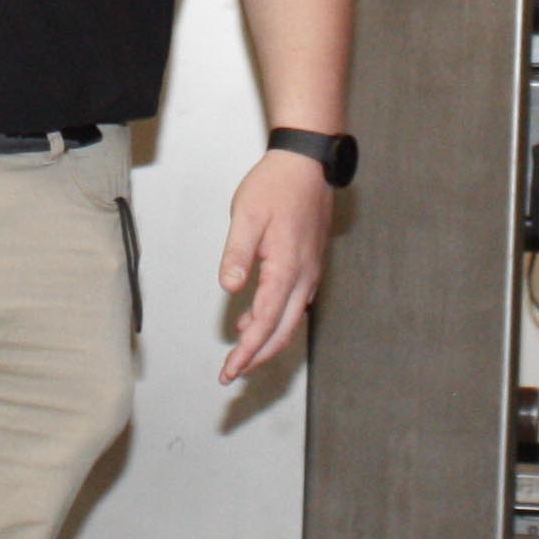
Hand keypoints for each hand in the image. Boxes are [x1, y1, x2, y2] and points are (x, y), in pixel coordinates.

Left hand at [216, 149, 332, 384]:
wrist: (307, 164)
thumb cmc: (277, 186)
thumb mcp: (247, 216)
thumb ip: (237, 254)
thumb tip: (230, 287)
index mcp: (287, 268)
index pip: (264, 323)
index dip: (246, 352)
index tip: (229, 370)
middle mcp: (304, 277)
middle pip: (281, 332)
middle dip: (256, 358)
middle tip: (231, 374)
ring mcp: (310, 273)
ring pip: (290, 321)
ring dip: (265, 342)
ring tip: (239, 354)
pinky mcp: (309, 266)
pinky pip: (293, 305)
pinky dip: (274, 321)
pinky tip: (252, 319)